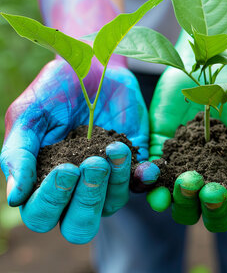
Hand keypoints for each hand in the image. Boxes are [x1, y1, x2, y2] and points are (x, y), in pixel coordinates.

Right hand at [1, 59, 147, 243]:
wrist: (93, 66)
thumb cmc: (53, 91)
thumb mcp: (28, 115)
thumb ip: (18, 154)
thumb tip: (15, 198)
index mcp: (42, 183)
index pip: (42, 215)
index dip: (52, 200)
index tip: (65, 168)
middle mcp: (75, 189)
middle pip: (78, 225)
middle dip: (86, 200)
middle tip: (92, 164)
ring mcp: (106, 180)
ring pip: (111, 205)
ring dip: (114, 182)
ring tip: (113, 148)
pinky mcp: (133, 164)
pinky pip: (140, 185)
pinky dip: (143, 179)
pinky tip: (145, 165)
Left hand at [135, 64, 226, 231]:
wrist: (200, 66)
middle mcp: (213, 180)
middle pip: (214, 214)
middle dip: (214, 209)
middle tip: (212, 192)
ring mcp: (185, 173)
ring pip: (183, 207)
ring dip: (184, 203)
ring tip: (187, 182)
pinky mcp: (159, 160)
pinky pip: (152, 185)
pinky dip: (152, 189)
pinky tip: (155, 185)